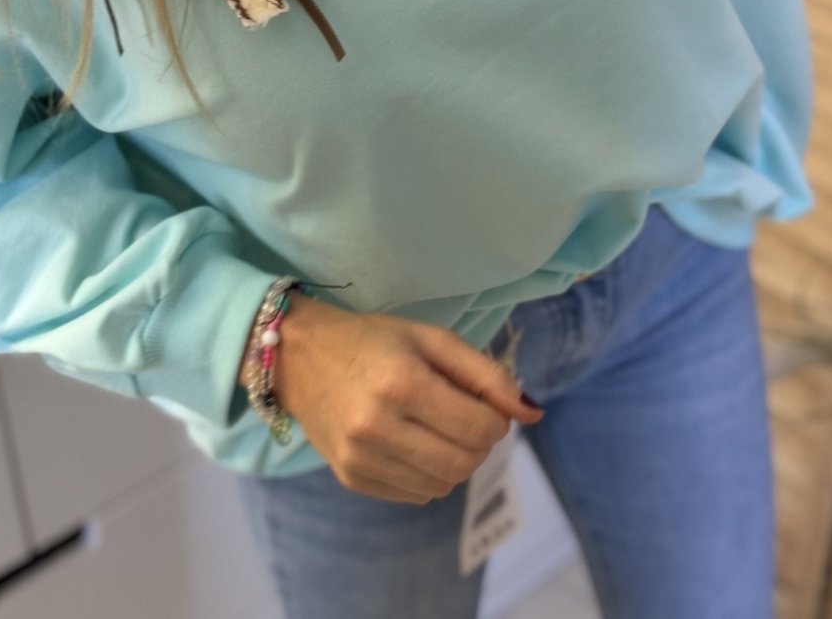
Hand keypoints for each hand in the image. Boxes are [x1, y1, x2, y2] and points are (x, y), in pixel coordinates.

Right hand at [248, 293, 543, 502]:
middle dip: (480, 443)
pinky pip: (417, 494)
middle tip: (464, 416)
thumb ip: (485, 373)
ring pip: (444, 484)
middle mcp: (378, 426)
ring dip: (456, 460)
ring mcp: (360, 458)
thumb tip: (532, 412)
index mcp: (401, 383)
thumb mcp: (430, 338)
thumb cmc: (373, 341)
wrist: (299, 357)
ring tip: (437, 427)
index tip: (484, 403)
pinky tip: (412, 442)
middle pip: (465, 462)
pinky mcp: (351, 478)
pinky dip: (429, 474)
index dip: (497, 419)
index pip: (480, 428)